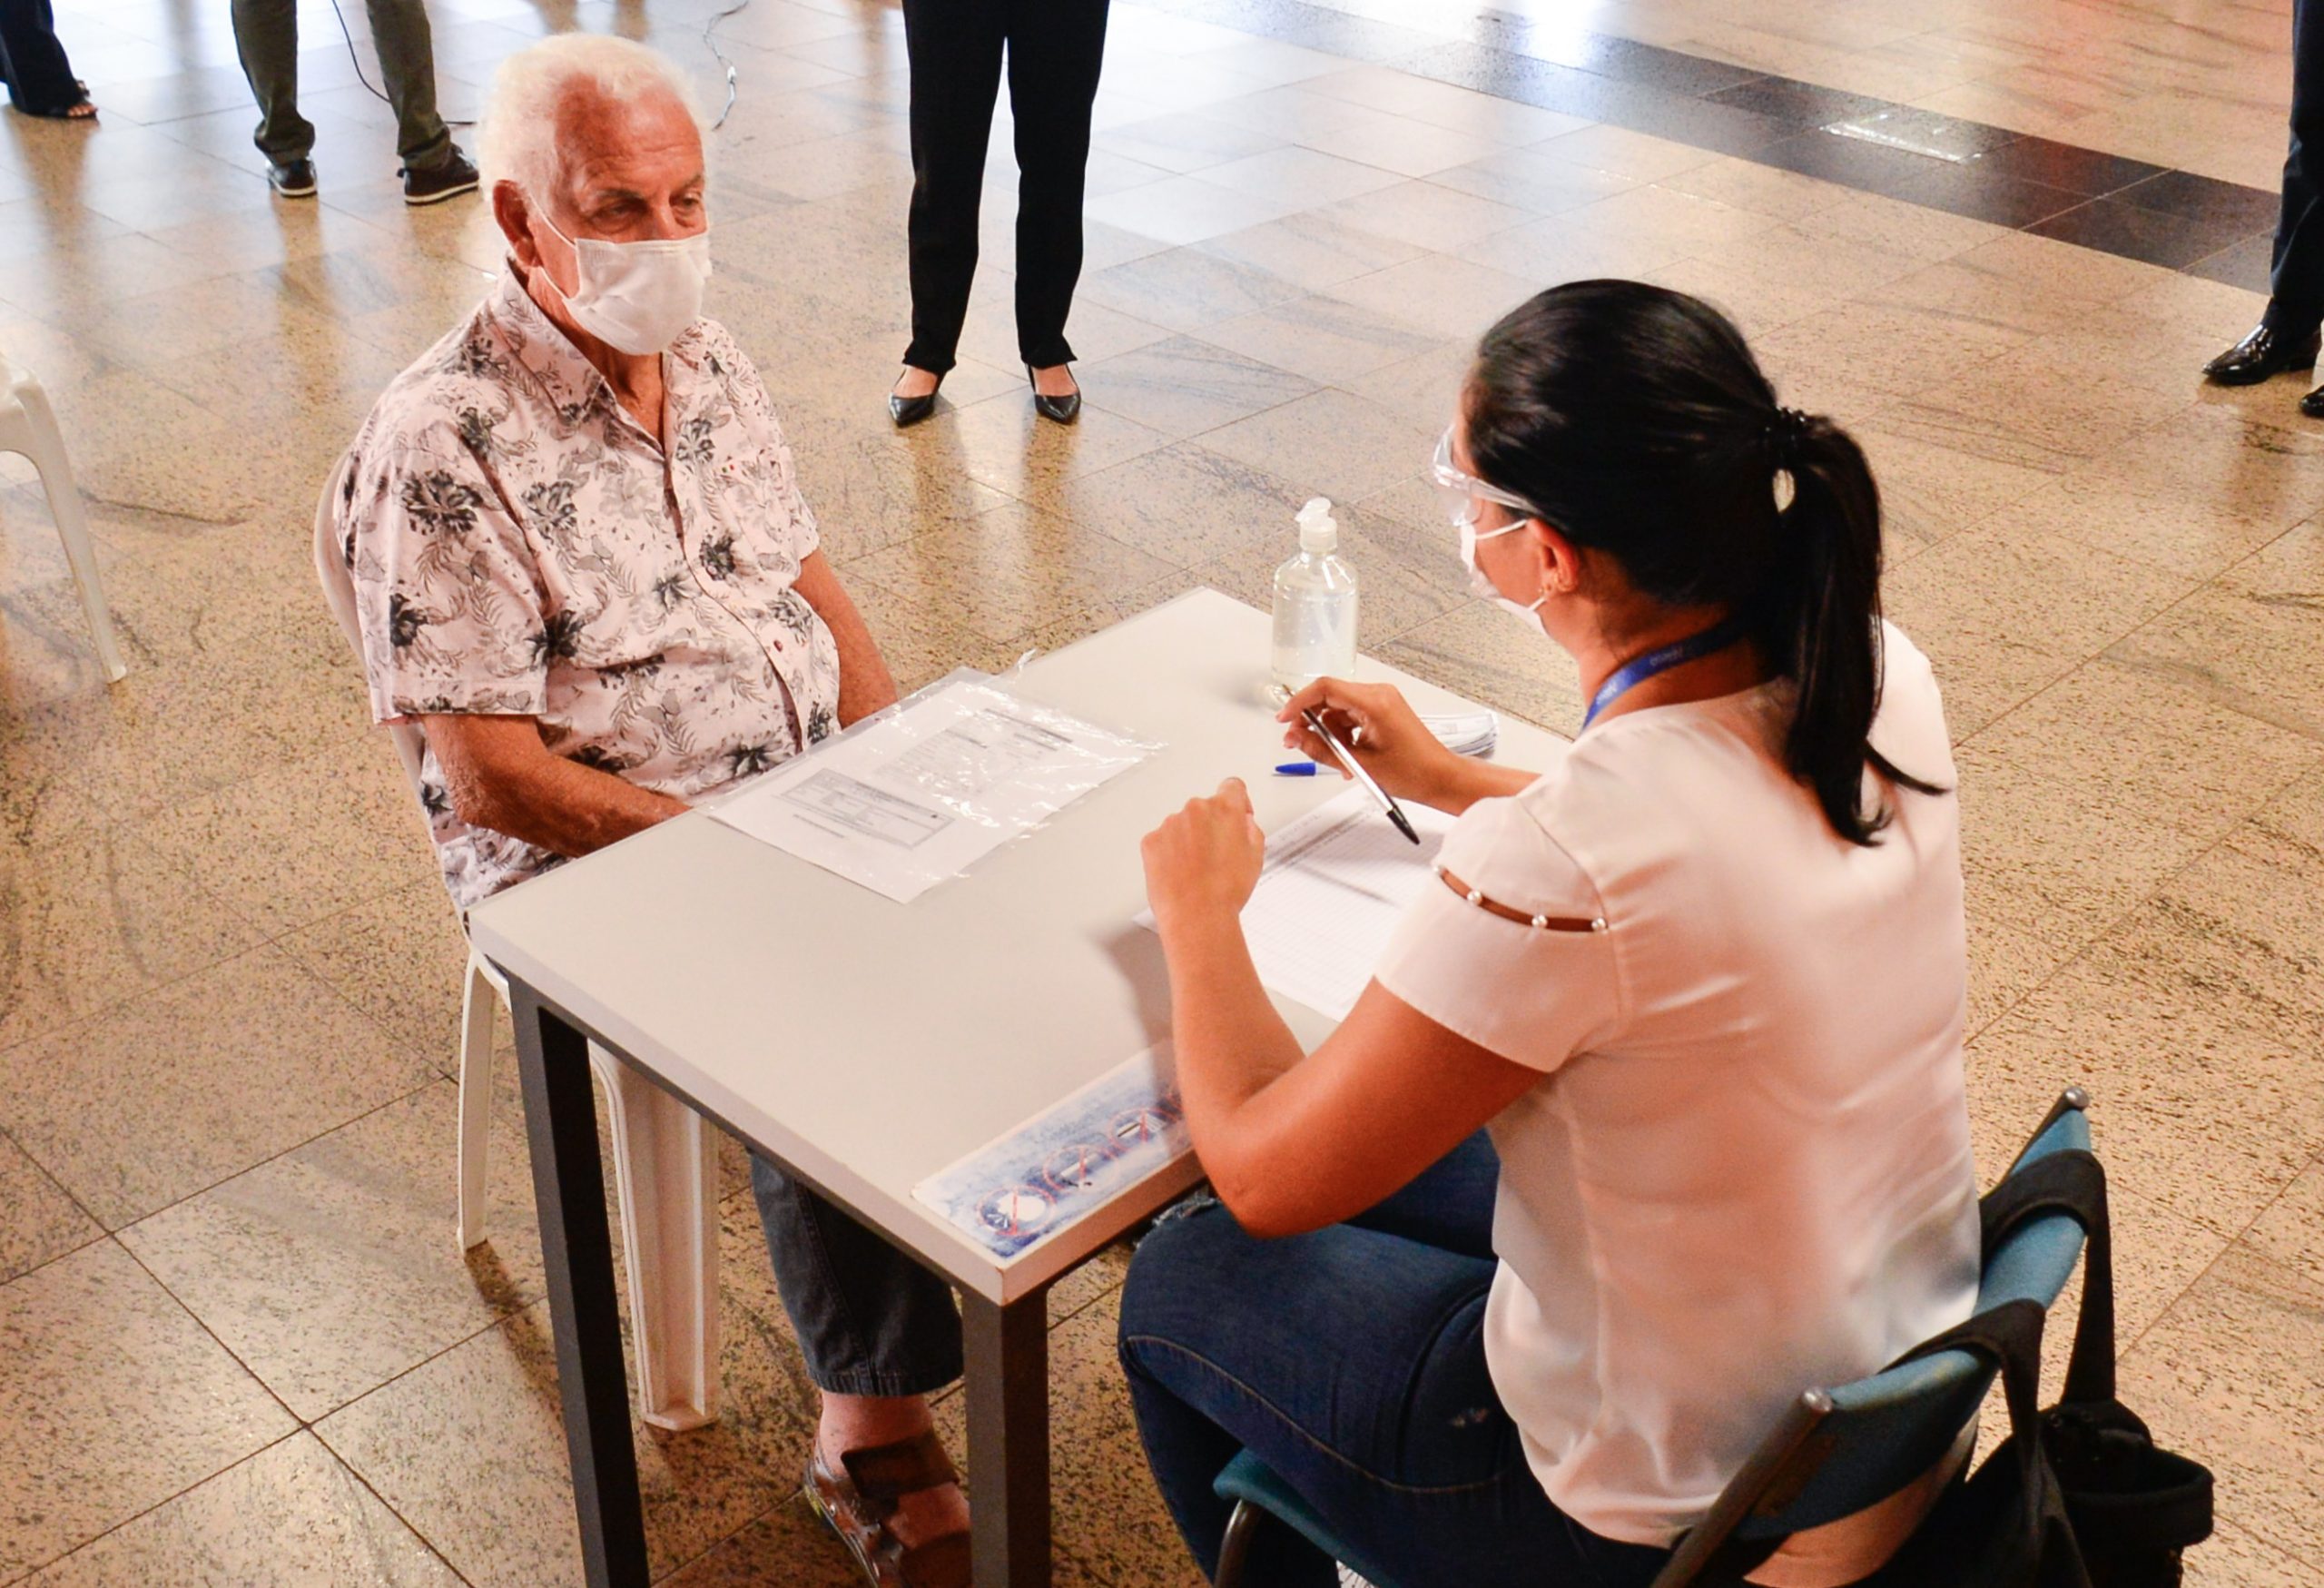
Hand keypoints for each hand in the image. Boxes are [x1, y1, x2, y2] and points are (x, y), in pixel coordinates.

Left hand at [1141, 778, 1265, 936]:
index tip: (1236, 814)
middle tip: (1217, 856)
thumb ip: (1250, 830)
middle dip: (1211, 826)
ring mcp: (1170, 824)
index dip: (1238, 802)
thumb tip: (1242, 824)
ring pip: (1183, 825)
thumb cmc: (1226, 892)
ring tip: (1198, 871)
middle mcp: (1195, 809)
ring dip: (1189, 840)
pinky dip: (1170, 853)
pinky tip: (1181, 874)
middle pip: (1205, 809)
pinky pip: (1163, 840)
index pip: (1232, 787)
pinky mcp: (1151, 841)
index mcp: (1225, 808)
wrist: (1197, 916)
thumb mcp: (1256, 856)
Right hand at [1277, 678, 1458, 807]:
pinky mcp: (1383, 710)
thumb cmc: (1413, 772)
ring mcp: (1382, 701)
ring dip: (1330, 734)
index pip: (1325, 688)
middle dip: (1313, 722)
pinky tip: (1348, 756)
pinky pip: (1351, 716)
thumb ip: (1320, 749)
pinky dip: (1343, 735)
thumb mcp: (1358, 764)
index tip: (1285, 718)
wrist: (1440, 778)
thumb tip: (1296, 738)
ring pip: (1338, 710)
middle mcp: (1379, 695)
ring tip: (1337, 761)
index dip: (1299, 702)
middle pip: (1330, 698)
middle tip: (1301, 743)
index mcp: (1375, 702)